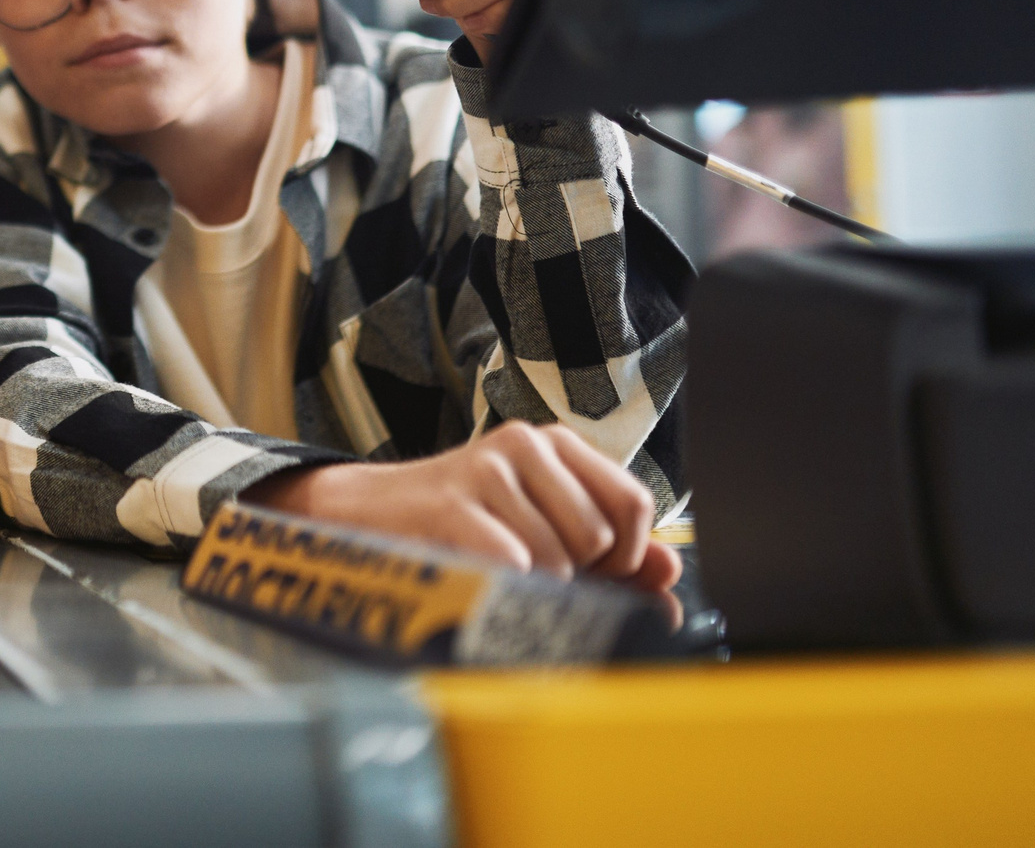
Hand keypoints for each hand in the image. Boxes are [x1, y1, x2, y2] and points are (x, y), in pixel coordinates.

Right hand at [251, 422, 683, 619]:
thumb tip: (671, 574)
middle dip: (575, 573)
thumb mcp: (540, 528)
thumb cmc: (459, 524)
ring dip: (531, 586)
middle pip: (598, 537)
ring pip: (556, 559)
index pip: (633, 503)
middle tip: (529, 568)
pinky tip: (476, 576)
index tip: (589, 568)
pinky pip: (514, 566)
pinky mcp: (451, 504)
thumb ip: (613, 554)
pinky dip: (502, 588)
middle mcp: (523, 445)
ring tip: (493, 569)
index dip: (624, 554)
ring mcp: (485, 470)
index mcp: (553, 444)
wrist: (363, 515)